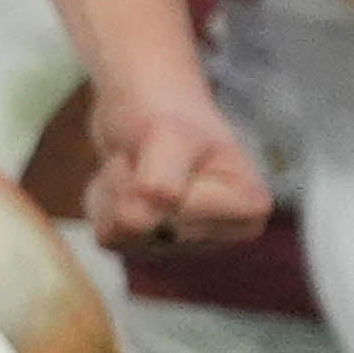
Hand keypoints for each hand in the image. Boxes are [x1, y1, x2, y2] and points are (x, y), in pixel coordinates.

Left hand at [77, 74, 272, 251]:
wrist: (143, 106)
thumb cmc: (167, 114)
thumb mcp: (168, 134)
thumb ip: (160, 179)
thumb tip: (137, 224)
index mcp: (250, 208)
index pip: (176, 207)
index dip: (155, 172)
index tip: (171, 145)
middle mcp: (223, 235)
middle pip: (145, 227)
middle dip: (129, 182)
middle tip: (150, 153)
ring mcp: (186, 245)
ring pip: (123, 237)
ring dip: (113, 192)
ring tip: (139, 166)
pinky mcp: (151, 247)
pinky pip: (108, 238)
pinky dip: (103, 204)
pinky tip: (126, 183)